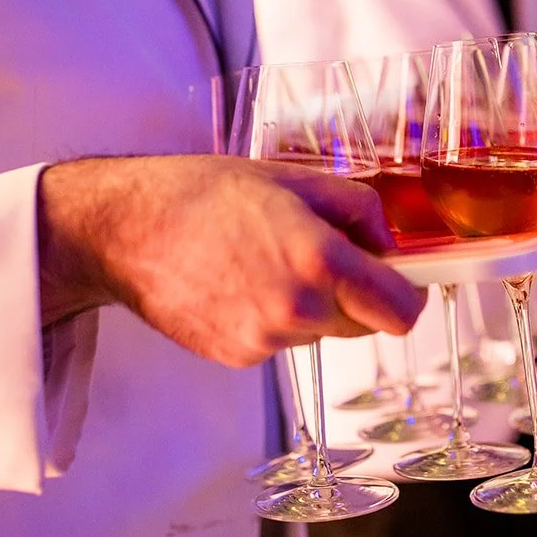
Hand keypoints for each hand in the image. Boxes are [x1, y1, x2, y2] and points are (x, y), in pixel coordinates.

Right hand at [37, 155, 424, 366]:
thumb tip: (387, 243)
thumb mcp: (295, 178)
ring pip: (322, 331)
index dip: (409, 293)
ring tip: (265, 259)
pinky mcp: (238, 358)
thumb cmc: (206, 193)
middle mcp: (297, 311)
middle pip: (366, 324)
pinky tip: (239, 281)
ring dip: (312, 303)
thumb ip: (357, 209)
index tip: (400, 276)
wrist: (127, 229)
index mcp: (319, 261)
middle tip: (322, 251)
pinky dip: (275, 316)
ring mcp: (265, 341)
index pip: (402, 312)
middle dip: (357, 293)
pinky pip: (282, 340)